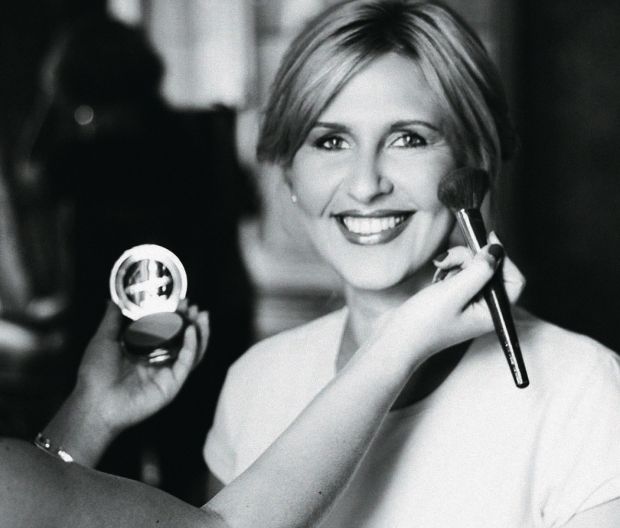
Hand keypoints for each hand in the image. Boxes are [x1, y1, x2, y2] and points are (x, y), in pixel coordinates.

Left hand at [75, 301, 208, 433]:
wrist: (95, 402)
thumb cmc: (95, 373)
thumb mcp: (103, 339)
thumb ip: (111, 320)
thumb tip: (113, 300)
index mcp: (144, 351)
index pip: (166, 330)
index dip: (175, 315)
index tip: (180, 301)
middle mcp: (158, 361)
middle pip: (182, 340)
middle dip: (191, 321)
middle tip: (194, 306)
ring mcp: (167, 372)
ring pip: (191, 351)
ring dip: (199, 332)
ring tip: (202, 316)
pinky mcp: (173, 384)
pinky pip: (187, 363)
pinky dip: (192, 346)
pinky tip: (192, 331)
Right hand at [366, 236, 524, 367]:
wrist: (395, 340)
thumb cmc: (424, 323)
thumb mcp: (454, 292)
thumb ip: (480, 270)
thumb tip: (496, 250)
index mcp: (492, 314)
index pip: (514, 280)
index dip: (504, 259)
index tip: (487, 240)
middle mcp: (484, 309)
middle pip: (492, 270)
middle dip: (471, 258)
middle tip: (449, 259)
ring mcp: (468, 303)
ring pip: (474, 268)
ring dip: (457, 262)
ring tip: (439, 268)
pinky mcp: (453, 298)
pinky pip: (459, 274)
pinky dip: (449, 269)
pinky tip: (436, 277)